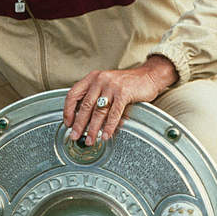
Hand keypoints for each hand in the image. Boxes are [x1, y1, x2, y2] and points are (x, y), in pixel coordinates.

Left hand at [63, 55, 178, 142]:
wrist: (149, 76)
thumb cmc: (127, 83)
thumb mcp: (106, 85)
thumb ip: (95, 97)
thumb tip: (83, 119)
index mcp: (92, 78)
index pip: (73, 94)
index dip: (68, 110)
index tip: (68, 123)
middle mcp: (100, 80)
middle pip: (85, 106)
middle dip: (79, 124)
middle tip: (75, 136)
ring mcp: (112, 86)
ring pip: (99, 111)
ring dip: (93, 129)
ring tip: (90, 139)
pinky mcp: (124, 93)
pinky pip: (114, 113)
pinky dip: (109, 127)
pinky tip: (106, 135)